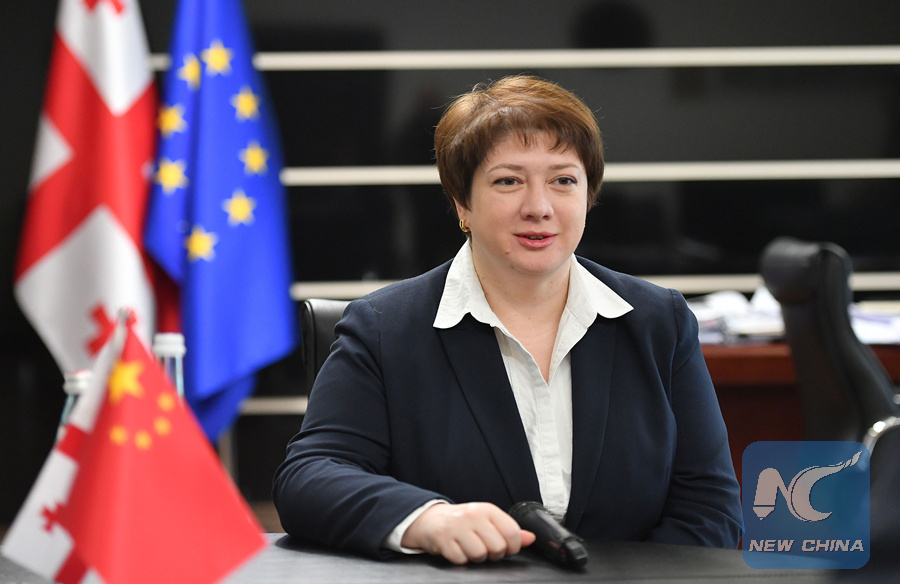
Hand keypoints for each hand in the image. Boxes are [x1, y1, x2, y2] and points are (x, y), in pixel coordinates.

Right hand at [400, 502, 535, 564]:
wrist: (430, 520)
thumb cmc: (463, 522)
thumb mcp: (487, 521)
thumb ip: (509, 530)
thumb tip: (530, 538)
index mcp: (487, 509)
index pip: (512, 532)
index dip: (512, 547)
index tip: (505, 549)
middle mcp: (473, 515)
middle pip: (497, 547)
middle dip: (493, 554)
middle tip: (484, 548)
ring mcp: (457, 527)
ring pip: (480, 555)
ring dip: (476, 558)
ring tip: (470, 549)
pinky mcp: (443, 539)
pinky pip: (461, 559)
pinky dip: (460, 559)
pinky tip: (457, 550)